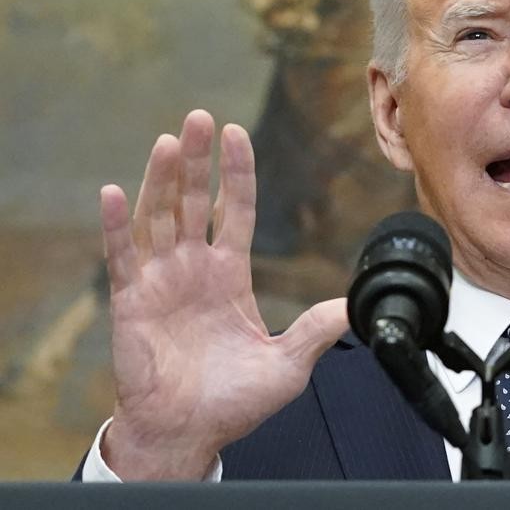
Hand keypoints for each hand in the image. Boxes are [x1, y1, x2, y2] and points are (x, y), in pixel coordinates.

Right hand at [99, 110, 348, 479]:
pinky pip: (121, 256)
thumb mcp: (288, 364)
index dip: (236, 173)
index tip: (237, 135)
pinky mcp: (131, 302)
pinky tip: (114, 191)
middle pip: (194, 202)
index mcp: (229, 275)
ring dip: (160, 179)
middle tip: (200, 118)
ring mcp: (160, 281)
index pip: (235, 211)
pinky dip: (115, 224)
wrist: (189, 433)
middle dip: (197, 161)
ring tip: (169, 140)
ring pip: (158, 217)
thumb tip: (355, 306)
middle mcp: (193, 269)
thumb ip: (317, 330)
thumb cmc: (233, 402)